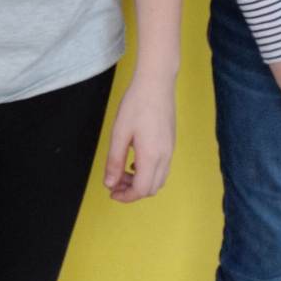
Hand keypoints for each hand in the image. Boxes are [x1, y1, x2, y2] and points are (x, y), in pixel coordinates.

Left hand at [104, 72, 176, 201]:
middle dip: (132, 191)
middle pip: (152, 188)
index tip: (111, 192)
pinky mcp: (170, 143)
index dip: (126, 196)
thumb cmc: (136, 105)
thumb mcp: (119, 133)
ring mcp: (170, 150)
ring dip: (141, 182)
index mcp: (151, 156)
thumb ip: (114, 161)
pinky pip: (162, 168)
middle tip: (114, 182)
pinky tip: (134, 161)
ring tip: (122, 171)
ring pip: (158, 179)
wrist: (157, 84)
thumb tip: (110, 184)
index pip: (142, 189)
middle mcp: (165, 157)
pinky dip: (148, 172)